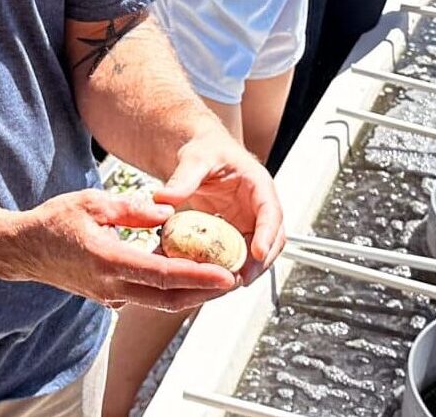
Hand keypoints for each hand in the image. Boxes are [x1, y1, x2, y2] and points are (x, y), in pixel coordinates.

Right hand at [8, 190, 237, 311]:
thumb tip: (168, 213)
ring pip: (158, 300)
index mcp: (109, 260)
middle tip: (234, 280)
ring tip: (219, 279)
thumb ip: (133, 209)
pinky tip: (187, 274)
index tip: (227, 274)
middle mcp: (111, 285)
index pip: (164, 274)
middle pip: (168, 297)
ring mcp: (108, 295)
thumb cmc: (54, 220)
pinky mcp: (107, 295)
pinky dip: (169, 288)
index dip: (199, 276)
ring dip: (190, 293)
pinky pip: (145, 295)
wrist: (22, 249)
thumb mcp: (93, 202)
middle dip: (205, 292)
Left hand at [153, 132, 285, 285]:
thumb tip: (163, 198)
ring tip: (224, 285)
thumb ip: (182, 178)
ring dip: (245, 270)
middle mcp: (259, 207)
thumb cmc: (206, 150)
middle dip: (260, 262)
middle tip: (240, 279)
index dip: (267, 234)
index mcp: (258, 184)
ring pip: (257, 253)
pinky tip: (209, 278)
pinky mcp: (236, 234)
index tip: (258, 253)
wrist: (201, 154)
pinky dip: (226, 267)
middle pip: (272, 239)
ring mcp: (249, 223)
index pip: (271, 212)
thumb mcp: (195, 159)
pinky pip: (236, 255)